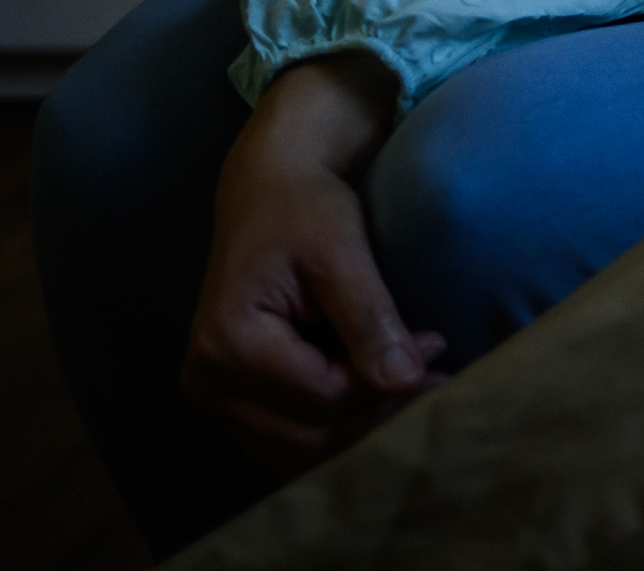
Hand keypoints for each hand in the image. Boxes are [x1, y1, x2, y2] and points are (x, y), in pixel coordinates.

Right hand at [183, 55, 446, 472]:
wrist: (268, 193)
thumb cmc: (303, 210)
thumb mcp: (341, 251)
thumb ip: (369, 318)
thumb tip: (405, 381)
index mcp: (225, 343)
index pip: (322, 396)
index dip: (387, 381)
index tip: (436, 346)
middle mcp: (205, 381)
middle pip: (307, 435)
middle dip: (379, 413)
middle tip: (437, 378)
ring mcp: (212, 397)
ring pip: (296, 451)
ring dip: (360, 430)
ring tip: (415, 389)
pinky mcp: (229, 401)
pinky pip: (284, 442)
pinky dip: (335, 431)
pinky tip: (378, 398)